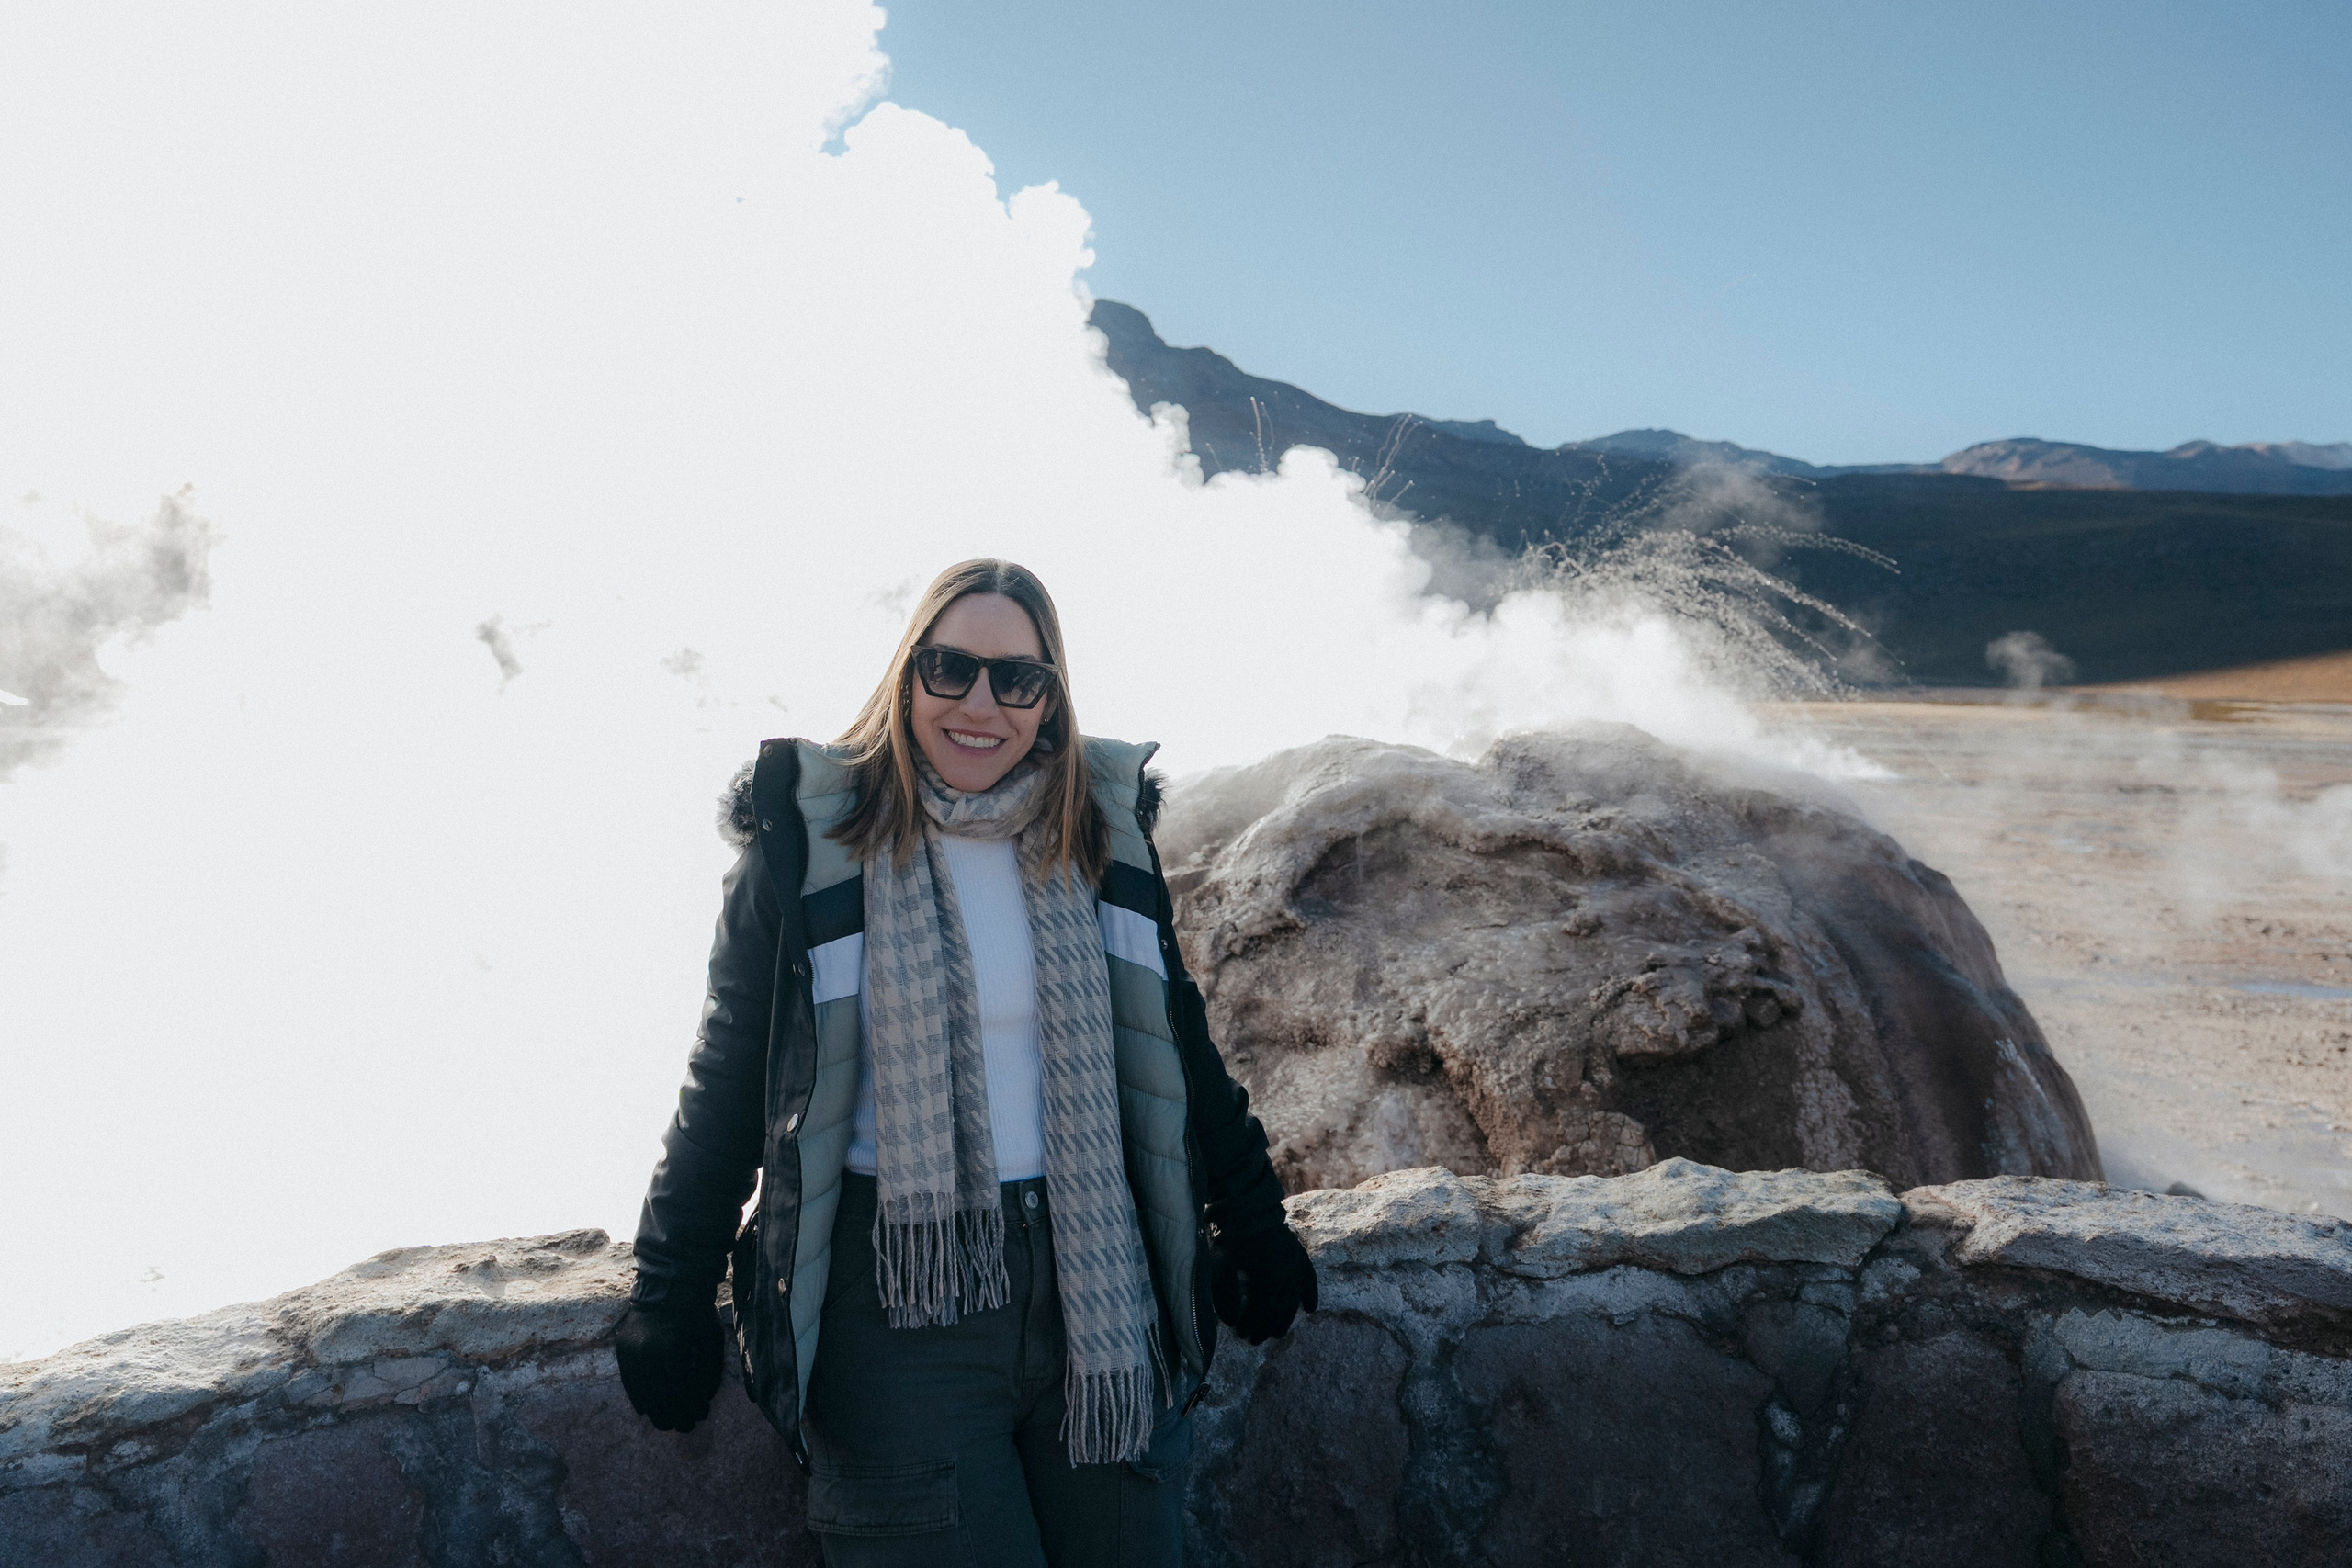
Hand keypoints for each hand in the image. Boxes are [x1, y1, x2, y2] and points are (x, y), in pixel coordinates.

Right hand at [613, 1300, 723, 1431]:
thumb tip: (704, 1399)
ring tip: (670, 1424)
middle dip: (676, 1415)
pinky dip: (639, 1398)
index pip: (682, 1388)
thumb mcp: (710, 1337)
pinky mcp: (621, 1351)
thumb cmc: (695, 1312)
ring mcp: (629, 1353)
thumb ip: (709, 1370)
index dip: (693, 1405)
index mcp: (669, 1349)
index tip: (703, 1414)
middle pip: (661, 1396)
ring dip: (657, 1413)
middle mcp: (644, 1353)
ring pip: (643, 1393)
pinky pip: (629, 1383)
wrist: (666, 1285)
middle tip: (688, 1426)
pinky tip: (648, 1411)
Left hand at [1209, 1224, 1318, 1344]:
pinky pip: (1309, 1277)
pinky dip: (1310, 1292)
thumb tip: (1232, 1321)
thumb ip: (1224, 1293)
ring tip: (1276, 1333)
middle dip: (1267, 1326)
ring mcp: (1297, 1260)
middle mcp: (1290, 1269)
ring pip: (1294, 1296)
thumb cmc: (1230, 1233)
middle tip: (1254, 1340)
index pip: (1263, 1308)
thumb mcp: (1220, 1262)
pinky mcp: (1299, 1252)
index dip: (1252, 1324)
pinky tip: (1309, 1309)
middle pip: (1280, 1307)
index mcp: (1272, 1273)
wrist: (1246, 1203)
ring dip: (1286, 1317)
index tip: (1240, 1334)